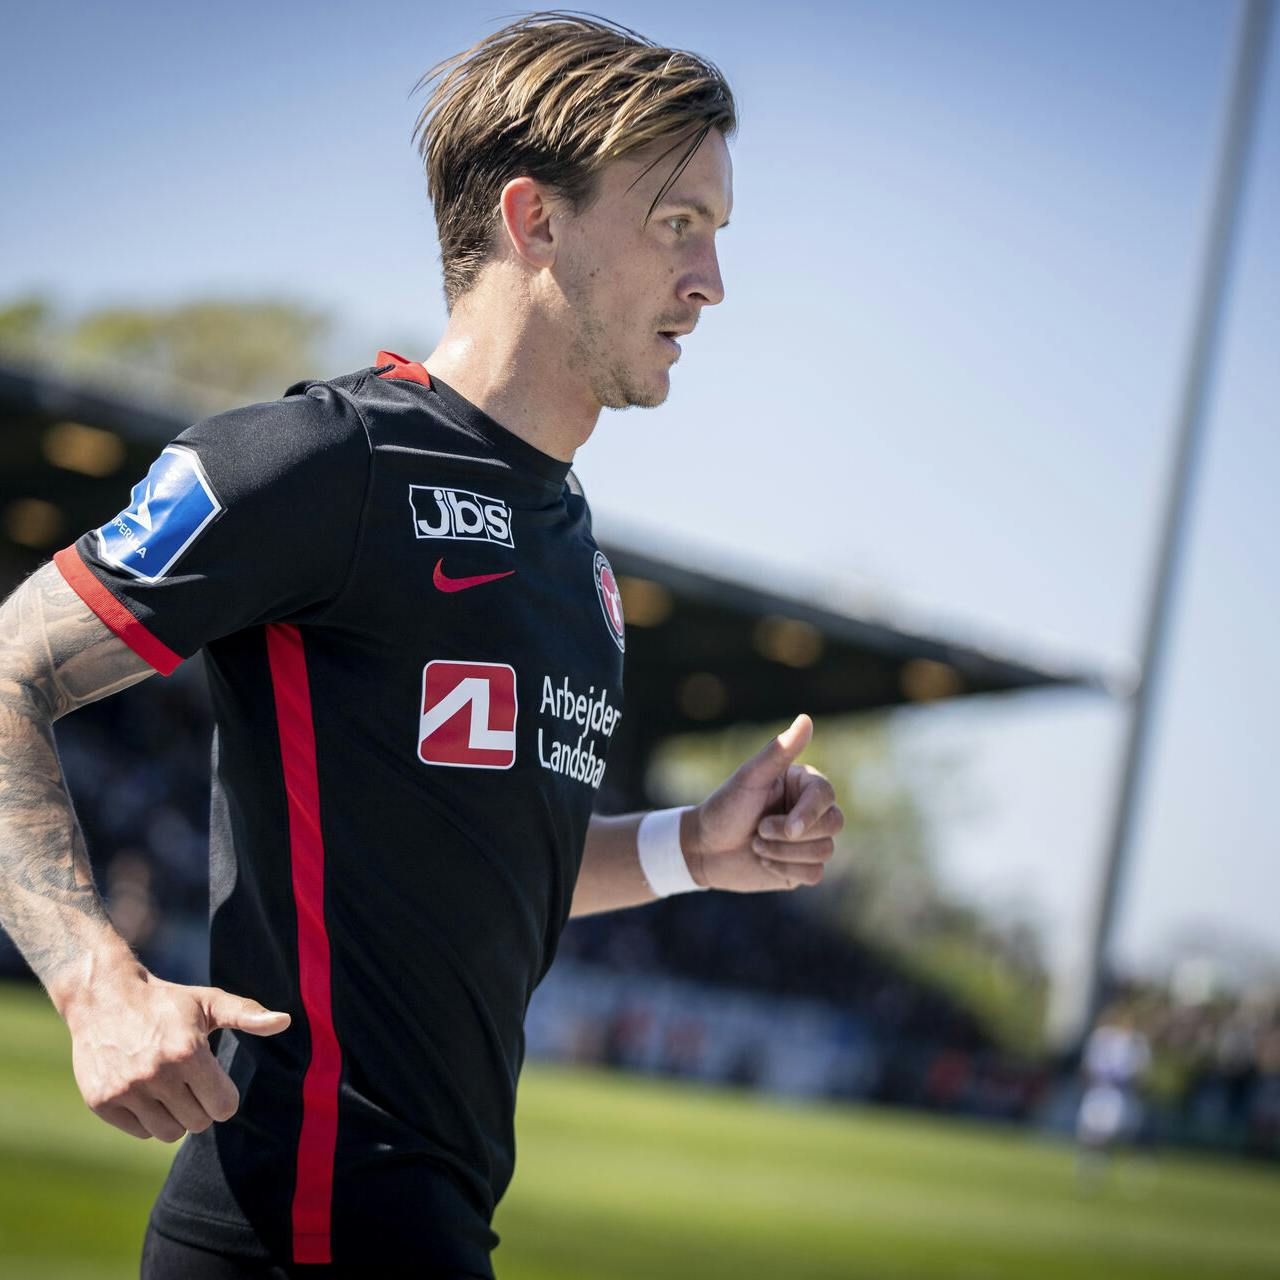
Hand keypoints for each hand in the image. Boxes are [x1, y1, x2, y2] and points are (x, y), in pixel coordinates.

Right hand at [65, 969, 289, 1140]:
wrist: (104, 997)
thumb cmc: (167, 1002)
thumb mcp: (208, 1002)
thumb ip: (247, 1014)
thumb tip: (285, 1021)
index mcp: (188, 1052)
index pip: (223, 1107)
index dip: (224, 1097)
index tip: (216, 1083)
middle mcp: (156, 1074)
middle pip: (198, 1123)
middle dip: (200, 1106)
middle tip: (189, 1081)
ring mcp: (126, 1090)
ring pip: (170, 1133)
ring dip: (175, 1116)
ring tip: (169, 1088)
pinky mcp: (102, 1102)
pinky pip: (141, 1131)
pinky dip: (148, 1119)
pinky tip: (144, 1090)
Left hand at [683, 713, 842, 892]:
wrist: (704, 848)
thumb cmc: (725, 808)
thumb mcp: (749, 779)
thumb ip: (778, 752)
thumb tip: (806, 719)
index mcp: (803, 785)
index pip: (826, 795)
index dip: (810, 813)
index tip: (790, 828)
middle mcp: (811, 811)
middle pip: (833, 824)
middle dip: (792, 835)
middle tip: (758, 831)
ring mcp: (810, 840)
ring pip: (824, 851)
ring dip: (783, 852)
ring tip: (756, 844)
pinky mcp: (804, 866)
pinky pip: (815, 874)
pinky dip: (785, 869)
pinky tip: (764, 861)